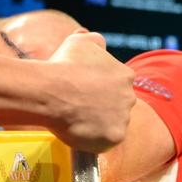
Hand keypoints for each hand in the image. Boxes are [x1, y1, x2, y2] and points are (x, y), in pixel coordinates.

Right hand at [45, 31, 134, 152]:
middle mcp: (130, 97)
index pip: (117, 83)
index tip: (84, 89)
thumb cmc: (64, 65)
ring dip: (98, 122)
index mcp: (125, 75)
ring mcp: (123, 119)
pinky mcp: (113, 138)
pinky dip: (93, 138)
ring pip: (112, 123)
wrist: (51, 91)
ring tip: (76, 119)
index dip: (99, 87)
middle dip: (102, 105)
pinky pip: (104, 141)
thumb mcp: (80, 41)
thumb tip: (98, 42)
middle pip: (117, 104)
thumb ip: (94, 40)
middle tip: (79, 105)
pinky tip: (77, 131)